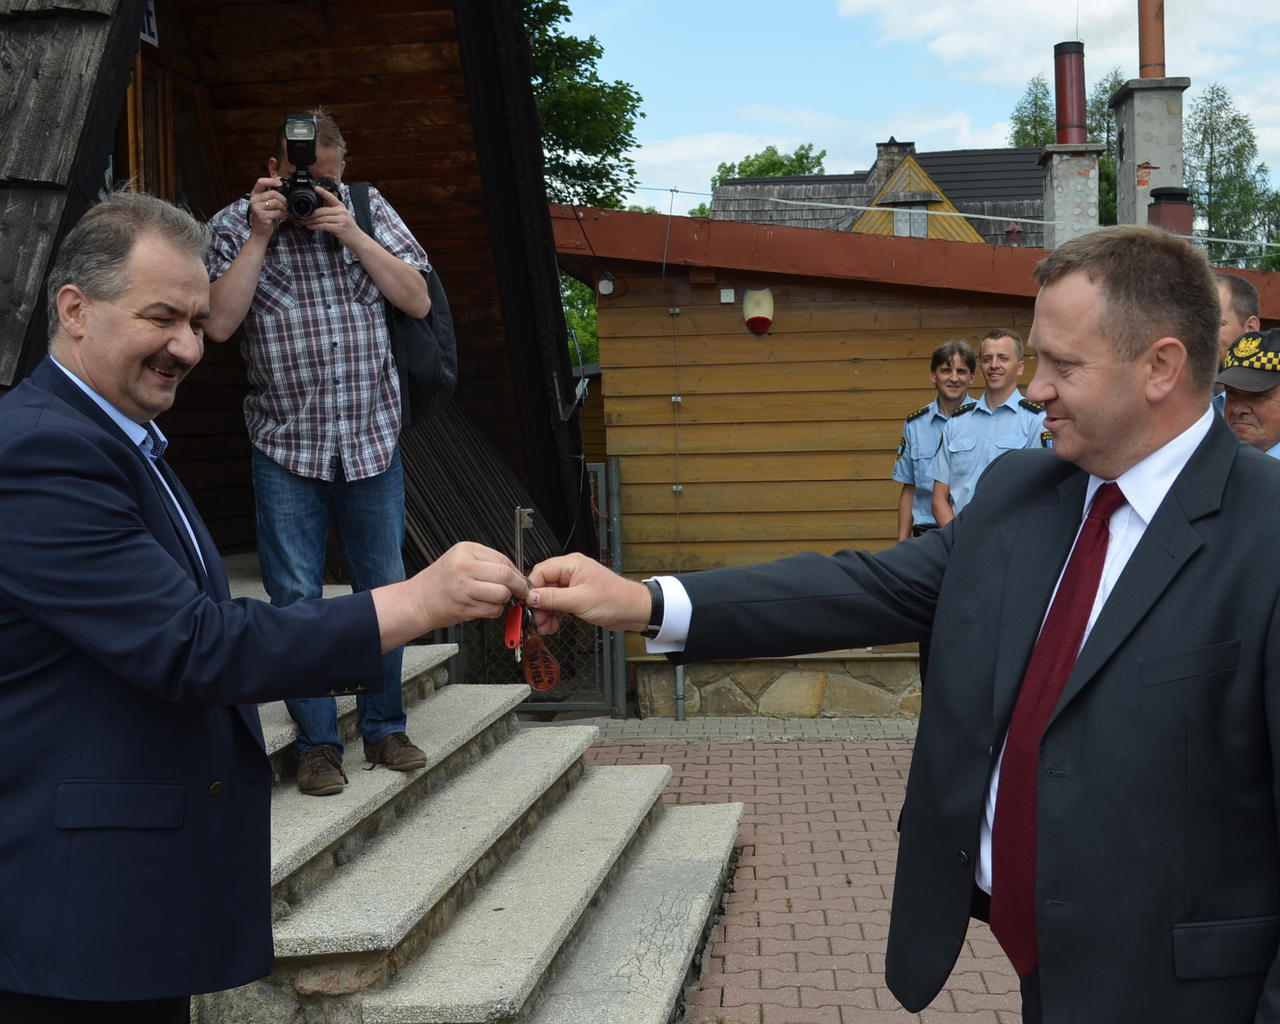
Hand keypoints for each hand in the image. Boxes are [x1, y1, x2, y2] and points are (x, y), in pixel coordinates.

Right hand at [247, 177, 286, 235]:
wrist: (259, 232)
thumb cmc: (264, 216)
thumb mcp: (264, 202)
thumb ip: (270, 192)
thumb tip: (279, 179)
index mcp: (254, 194)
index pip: (261, 182)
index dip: (272, 180)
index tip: (281, 183)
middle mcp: (254, 200)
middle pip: (273, 193)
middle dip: (283, 199)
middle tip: (286, 205)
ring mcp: (257, 208)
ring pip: (276, 202)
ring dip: (284, 208)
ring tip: (284, 212)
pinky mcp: (262, 216)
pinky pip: (277, 212)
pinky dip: (282, 215)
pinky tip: (282, 217)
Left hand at [300, 184, 358, 244]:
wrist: (358, 240)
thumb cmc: (348, 229)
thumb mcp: (342, 217)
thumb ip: (332, 213)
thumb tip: (317, 212)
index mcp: (341, 207)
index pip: (331, 197)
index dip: (323, 192)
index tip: (315, 188)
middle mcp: (341, 211)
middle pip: (322, 210)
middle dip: (310, 214)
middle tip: (301, 217)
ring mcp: (341, 219)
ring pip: (321, 218)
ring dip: (311, 221)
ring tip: (304, 222)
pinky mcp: (339, 228)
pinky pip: (324, 226)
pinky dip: (315, 226)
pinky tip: (310, 227)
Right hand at [408, 542, 528, 630]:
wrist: (417, 601)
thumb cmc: (439, 582)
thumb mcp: (460, 560)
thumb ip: (486, 563)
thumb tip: (515, 573)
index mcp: (465, 550)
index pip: (503, 559)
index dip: (516, 572)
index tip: (520, 580)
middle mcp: (464, 566)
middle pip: (505, 575)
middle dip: (518, 586)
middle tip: (520, 592)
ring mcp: (464, 586)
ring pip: (501, 594)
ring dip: (504, 600)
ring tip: (494, 600)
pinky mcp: (464, 606)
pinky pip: (493, 610)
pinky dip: (494, 611)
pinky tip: (483, 607)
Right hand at [527, 554, 650, 634]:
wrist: (633, 611)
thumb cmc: (615, 600)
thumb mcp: (580, 600)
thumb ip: (553, 598)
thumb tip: (531, 597)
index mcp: (571, 564)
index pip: (541, 572)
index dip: (532, 589)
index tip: (527, 604)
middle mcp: (571, 572)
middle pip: (544, 586)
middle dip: (539, 605)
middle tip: (537, 620)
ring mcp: (573, 585)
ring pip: (549, 597)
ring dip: (545, 613)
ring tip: (545, 627)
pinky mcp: (576, 597)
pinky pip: (558, 604)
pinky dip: (554, 615)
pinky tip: (552, 626)